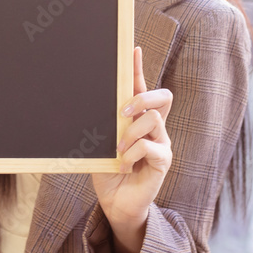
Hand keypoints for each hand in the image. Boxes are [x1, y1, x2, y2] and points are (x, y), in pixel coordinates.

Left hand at [92, 47, 172, 252]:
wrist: (116, 204)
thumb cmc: (107, 171)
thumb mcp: (100, 143)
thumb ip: (102, 125)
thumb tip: (88, 101)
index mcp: (138, 119)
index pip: (141, 87)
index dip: (138, 68)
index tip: (132, 49)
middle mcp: (154, 127)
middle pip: (162, 96)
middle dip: (142, 96)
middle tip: (122, 111)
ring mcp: (162, 143)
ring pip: (153, 119)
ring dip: (131, 132)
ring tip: (118, 148)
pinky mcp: (163, 161)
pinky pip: (151, 146)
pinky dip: (133, 152)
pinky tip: (123, 163)